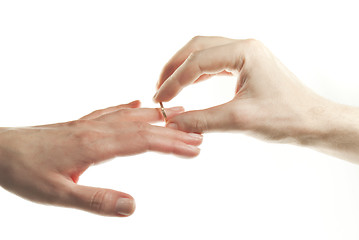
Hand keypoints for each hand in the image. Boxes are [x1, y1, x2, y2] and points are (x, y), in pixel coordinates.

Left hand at [0, 100, 202, 216]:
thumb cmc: (24, 171)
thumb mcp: (57, 195)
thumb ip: (96, 200)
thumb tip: (132, 206)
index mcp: (96, 146)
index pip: (144, 142)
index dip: (172, 144)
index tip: (195, 147)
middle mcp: (97, 129)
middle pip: (143, 127)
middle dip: (173, 131)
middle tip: (198, 134)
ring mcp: (89, 124)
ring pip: (130, 116)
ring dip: (156, 117)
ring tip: (177, 114)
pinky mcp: (81, 124)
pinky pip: (110, 111)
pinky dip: (128, 108)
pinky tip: (136, 105)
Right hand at [153, 36, 326, 141]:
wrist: (313, 122)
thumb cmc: (286, 118)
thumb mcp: (240, 120)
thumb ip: (202, 120)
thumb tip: (172, 124)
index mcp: (245, 52)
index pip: (197, 61)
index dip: (174, 81)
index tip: (160, 100)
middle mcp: (245, 47)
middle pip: (197, 48)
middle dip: (175, 67)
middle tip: (159, 88)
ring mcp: (247, 55)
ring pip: (205, 53)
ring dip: (185, 69)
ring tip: (169, 87)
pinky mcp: (247, 66)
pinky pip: (215, 64)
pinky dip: (198, 75)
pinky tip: (188, 86)